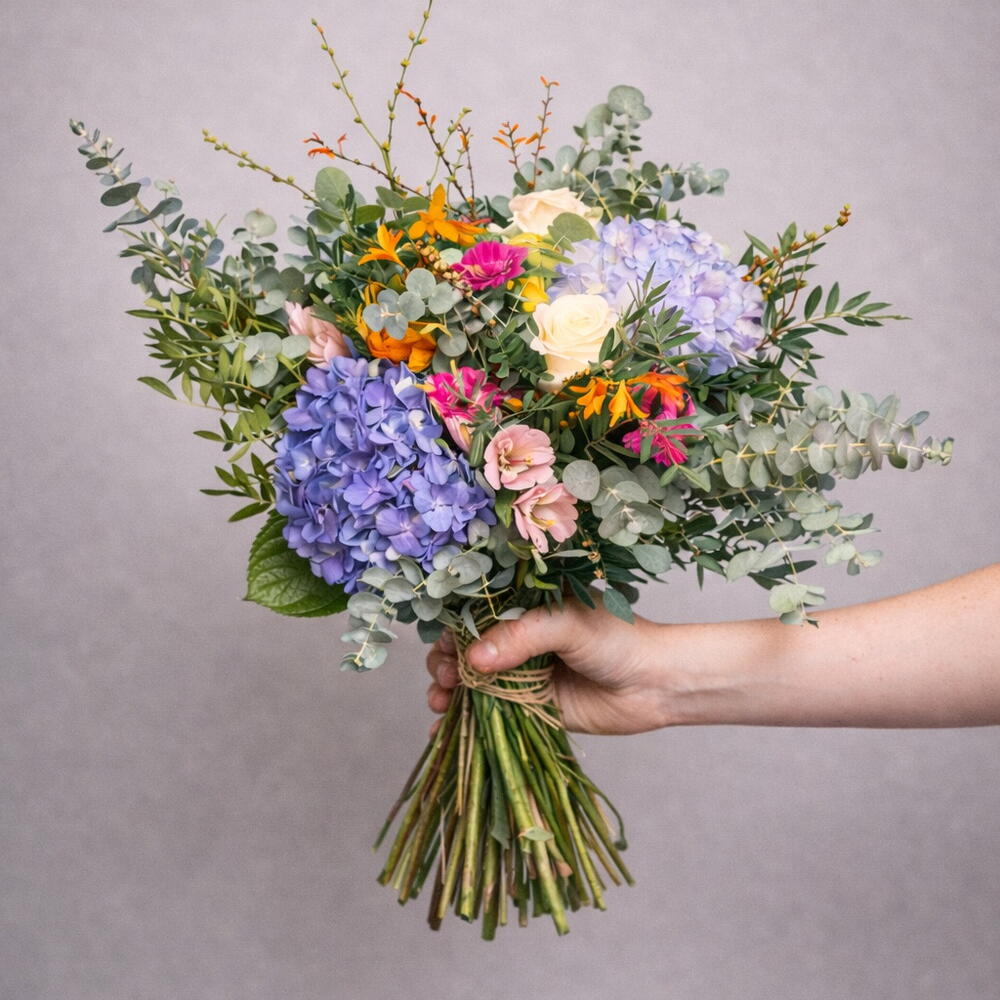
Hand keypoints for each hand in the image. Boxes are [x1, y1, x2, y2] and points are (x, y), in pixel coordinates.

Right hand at [425, 599, 673, 734]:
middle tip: (445, 674)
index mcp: (526, 606)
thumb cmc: (618, 639)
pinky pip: (488, 713)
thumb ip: (522, 637)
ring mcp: (522, 674)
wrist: (657, 683)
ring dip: (448, 690)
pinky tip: (442, 729)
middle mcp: (520, 639)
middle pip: (466, 648)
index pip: (475, 613)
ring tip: (441, 700)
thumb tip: (473, 660)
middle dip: (446, 661)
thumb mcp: (568, 624)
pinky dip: (462, 722)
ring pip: (471, 682)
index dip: (453, 628)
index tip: (441, 644)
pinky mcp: (530, 707)